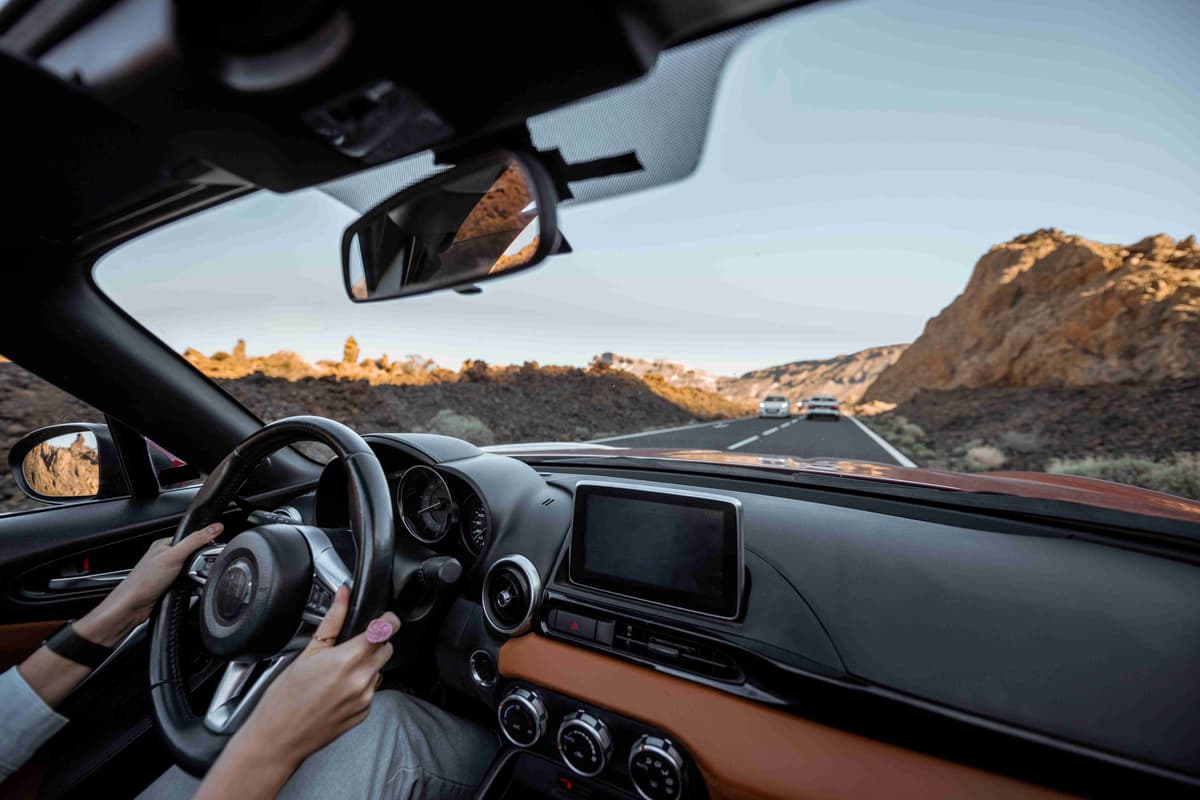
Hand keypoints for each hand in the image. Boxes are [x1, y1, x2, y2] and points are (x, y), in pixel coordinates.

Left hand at [74, 523, 223, 646]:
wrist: (131, 607)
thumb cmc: (143, 581)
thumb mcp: (174, 556)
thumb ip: (196, 541)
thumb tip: (215, 527)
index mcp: (164, 544)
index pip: (192, 538)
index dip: (203, 544)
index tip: (208, 552)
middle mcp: (165, 557)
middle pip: (193, 556)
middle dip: (199, 564)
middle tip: (194, 570)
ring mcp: (166, 572)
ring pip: (191, 571)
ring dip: (194, 577)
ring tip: (186, 581)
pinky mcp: (168, 586)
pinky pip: (187, 583)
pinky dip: (190, 587)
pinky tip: (185, 590)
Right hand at [227, 586, 399, 771]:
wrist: (279, 737)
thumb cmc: (286, 697)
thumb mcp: (308, 652)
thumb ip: (332, 620)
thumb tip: (343, 595)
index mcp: (348, 660)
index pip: (386, 631)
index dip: (387, 620)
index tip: (382, 618)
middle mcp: (361, 680)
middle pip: (386, 649)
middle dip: (375, 642)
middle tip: (351, 645)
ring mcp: (365, 699)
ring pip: (379, 670)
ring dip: (367, 665)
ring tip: (338, 671)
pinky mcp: (364, 713)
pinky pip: (371, 690)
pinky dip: (361, 685)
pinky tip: (338, 689)